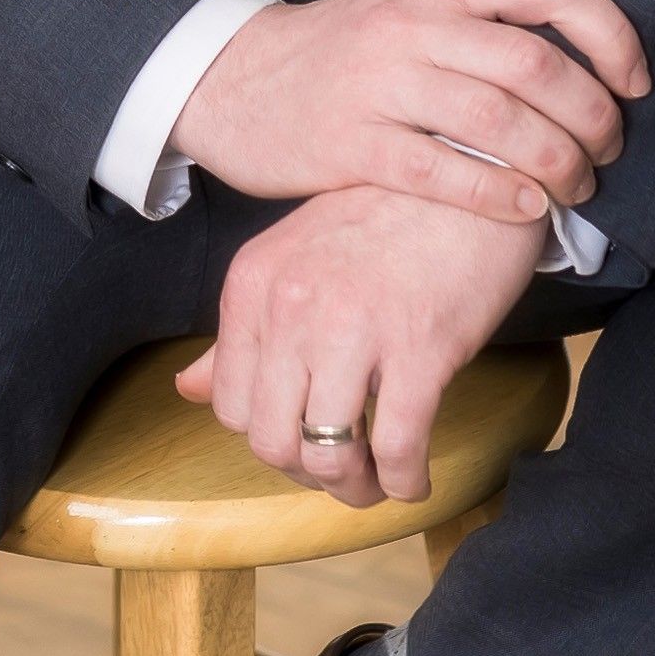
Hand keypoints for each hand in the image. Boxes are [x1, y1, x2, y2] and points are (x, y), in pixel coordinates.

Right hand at [168, 0, 647, 235]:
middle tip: (608, 151)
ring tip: (576, 188)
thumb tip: (580, 58)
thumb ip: (479, 21)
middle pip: (535, 65)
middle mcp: (411, 23)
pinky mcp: (350, 144)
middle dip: (593, 117)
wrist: (231, 79)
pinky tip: (525, 210)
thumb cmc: (340, 52)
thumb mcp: (406, 8)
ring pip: (499, 122)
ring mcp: (378, 83)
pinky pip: (442, 173)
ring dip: (557, 163)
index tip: (634, 79)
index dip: (608, 31)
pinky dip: (497, 194)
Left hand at [179, 184, 538, 509]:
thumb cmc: (384, 215)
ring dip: (355, 488)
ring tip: (377, 481)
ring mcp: (355, 328)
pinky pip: (400, 449)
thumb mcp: (296, 258)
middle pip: (273, 442)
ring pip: (329, 456)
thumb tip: (186, 389)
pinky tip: (416, 478)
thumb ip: (243, 331)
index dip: (269, 438)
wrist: (468, 168)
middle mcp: (293, 307)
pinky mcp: (421, 348)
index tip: (303, 438)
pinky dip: (406, 482)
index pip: (230, 406)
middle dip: (307, 473)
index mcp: (254, 284)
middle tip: (343, 469)